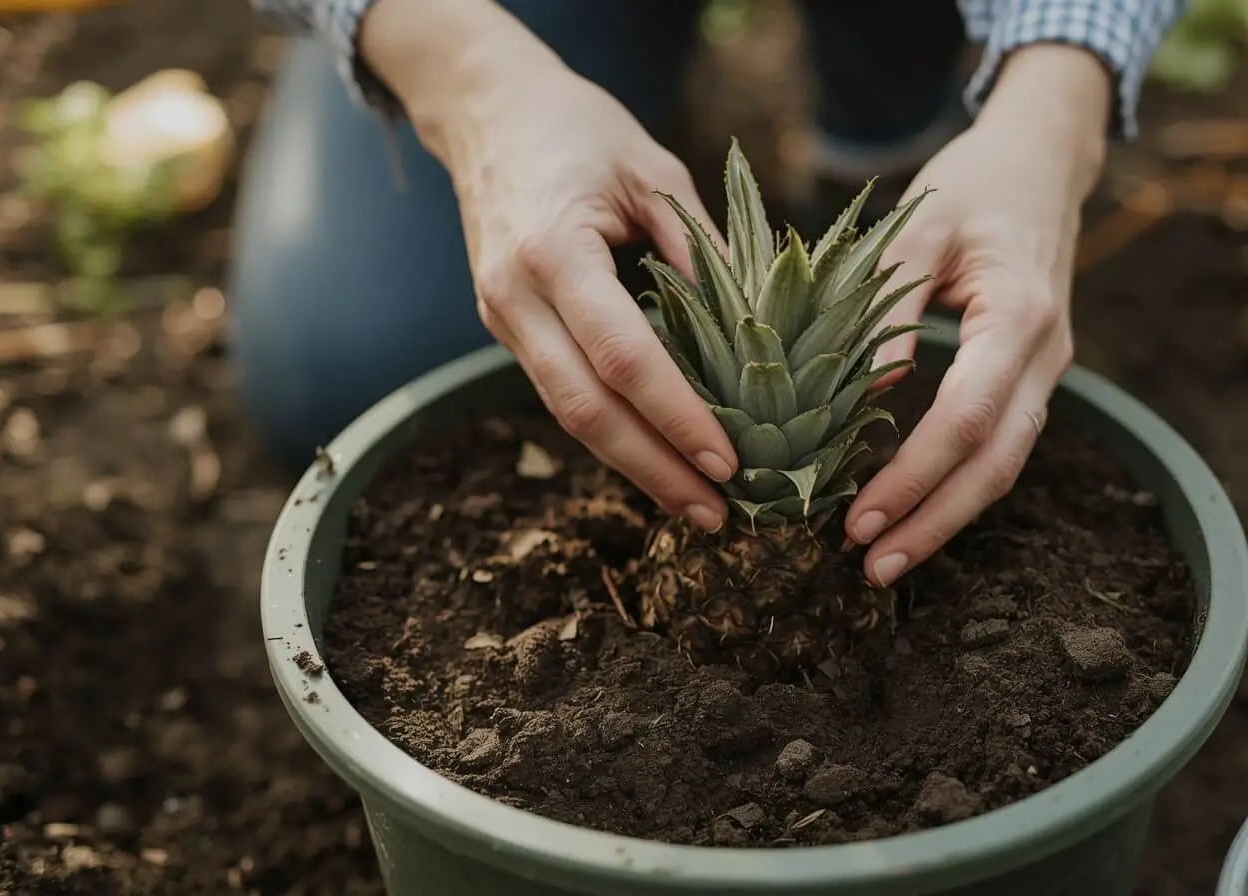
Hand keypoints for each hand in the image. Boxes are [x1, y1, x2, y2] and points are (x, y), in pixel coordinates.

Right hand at [362, 0, 736, 532]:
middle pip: (586, 409)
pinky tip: (658, 459)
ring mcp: (501, 317)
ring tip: (697, 503)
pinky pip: (561, 393)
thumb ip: (702, 250)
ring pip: (567, 415)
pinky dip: (611, 432)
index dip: (676, 416)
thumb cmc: (577, 128)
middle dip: (654, 469)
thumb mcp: (652, 171)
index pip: (621, 357)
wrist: (486, 109)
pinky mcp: (505, 327)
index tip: (729, 460)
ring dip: (633, 465)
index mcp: (553, 252)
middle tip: (718, 513)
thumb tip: (761, 331)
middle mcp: (515, 296)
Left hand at [842, 44, 1112, 585]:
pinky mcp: (1032, 377)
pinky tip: (913, 512)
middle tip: (871, 569)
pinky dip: (958, 485)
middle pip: (997, 462)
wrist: (1042, 162)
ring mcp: (1048, 370)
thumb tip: (864, 395)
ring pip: (1005, 464)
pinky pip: (1000, 444)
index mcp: (1019, 315)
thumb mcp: (920, 227)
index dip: (916, 476)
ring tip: (885, 560)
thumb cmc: (974, 184)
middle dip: (935, 523)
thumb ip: (888, 307)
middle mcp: (1046, 354)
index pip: (968, 417)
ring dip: (948, 517)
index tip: (861, 520)